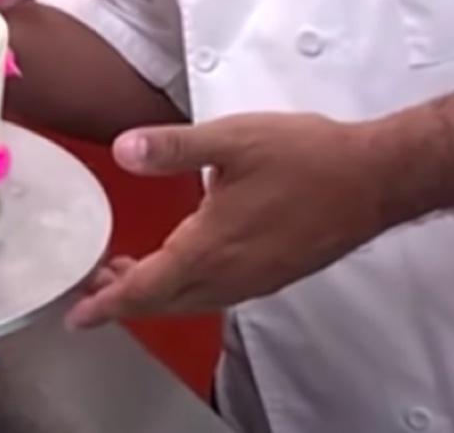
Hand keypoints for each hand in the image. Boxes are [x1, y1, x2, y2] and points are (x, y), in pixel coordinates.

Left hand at [66, 113, 408, 328]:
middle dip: (125, 298)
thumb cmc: (308, 158)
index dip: (106, 304)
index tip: (78, 315)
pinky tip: (187, 262)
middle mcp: (229, 276)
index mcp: (209, 249)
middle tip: (97, 285)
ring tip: (131, 272)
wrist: (375, 179)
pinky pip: (218, 293)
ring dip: (157, 292)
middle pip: (164, 302)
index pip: (144, 289)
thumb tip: (123, 149)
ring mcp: (255, 279)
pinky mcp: (275, 274)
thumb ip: (173, 147)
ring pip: (191, 300)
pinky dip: (188, 287)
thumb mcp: (232, 139)